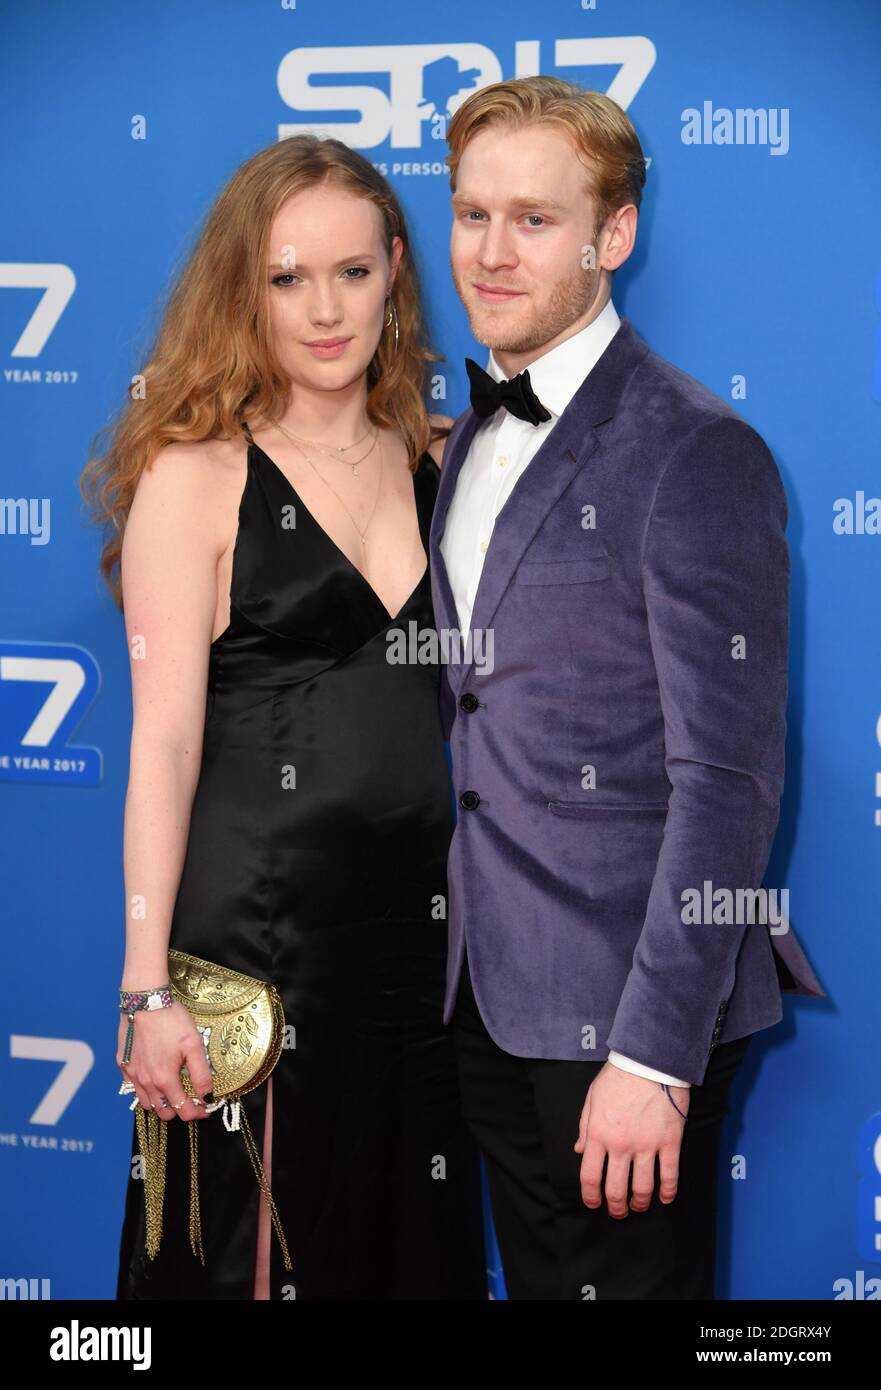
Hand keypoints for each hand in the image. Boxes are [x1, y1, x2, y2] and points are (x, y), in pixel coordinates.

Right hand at [117, 1002, 213, 1120]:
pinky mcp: (123, 1064)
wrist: (145, 1000)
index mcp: (164, 1079)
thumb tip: (208, 1097)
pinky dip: (144, 1090)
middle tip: (191, 1099)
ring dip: (161, 1103)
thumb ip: (201, 1075)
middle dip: (179, 1111)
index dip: (197, 1113)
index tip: (206, 1109)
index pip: (182, 1110)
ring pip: (146, 1103)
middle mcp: (145, 1081)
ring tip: (173, 1091)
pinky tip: (154, 1077)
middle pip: (163, 1112)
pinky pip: (132, 1087)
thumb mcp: (194, 1045)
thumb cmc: (171, 1019)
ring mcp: (131, 1074)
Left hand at [573, 1061, 689, 1217]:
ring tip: (639, 1206)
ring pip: (643, 1188)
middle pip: (616, 1189)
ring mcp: (646, 1145)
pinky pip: (669, 1175)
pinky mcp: (669, 1142)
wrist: (650, 1061)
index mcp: (598, 1134)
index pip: (589, 1176)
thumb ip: (584, 1126)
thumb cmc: (618, 1076)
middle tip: (619, 1212)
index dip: (590, 1196)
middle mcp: (620, 1144)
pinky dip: (667, 1192)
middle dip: (616, 1207)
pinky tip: (665, 1197)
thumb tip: (578, 1150)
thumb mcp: (592, 1098)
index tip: (594, 1203)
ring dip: (640, 1203)